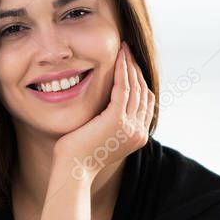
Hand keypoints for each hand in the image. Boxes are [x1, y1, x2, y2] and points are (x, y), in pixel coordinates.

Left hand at [53, 42, 154, 181]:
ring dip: (130, 65)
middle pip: (144, 92)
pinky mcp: (117, 120)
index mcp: (138, 136)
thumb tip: (106, 106)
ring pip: (135, 87)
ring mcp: (130, 126)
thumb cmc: (79, 155)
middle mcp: (139, 131)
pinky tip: (117, 58)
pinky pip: (123, 88)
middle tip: (128, 50)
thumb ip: (110, 121)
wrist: (73, 170)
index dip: (140, 80)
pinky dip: (121, 70)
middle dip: (136, 68)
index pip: (145, 102)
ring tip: (124, 49)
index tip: (130, 64)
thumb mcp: (101, 136)